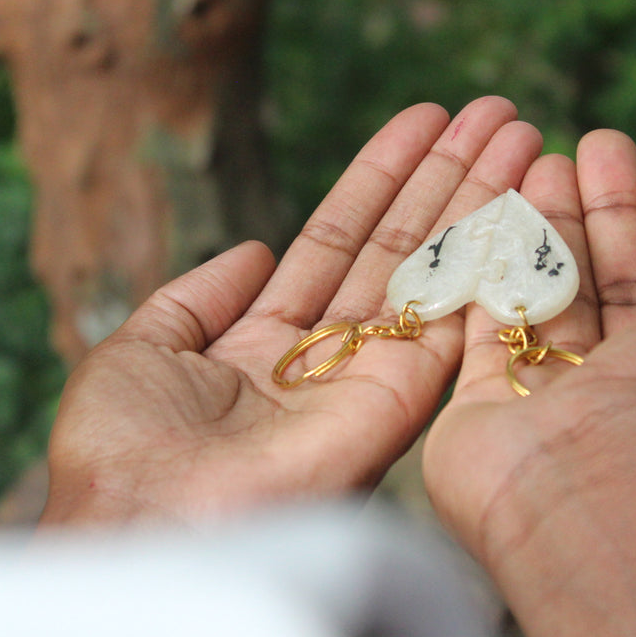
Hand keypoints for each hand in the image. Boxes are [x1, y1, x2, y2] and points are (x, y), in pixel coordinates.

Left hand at [40, 98, 542, 526]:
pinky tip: (515, 197)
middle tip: (495, 110)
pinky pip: (452, 319)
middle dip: (445, 177)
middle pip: (399, 249)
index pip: (338, 245)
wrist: (143, 525)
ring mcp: (370, 382)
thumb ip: (195, 296)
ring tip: (516, 125)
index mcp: (268, 349)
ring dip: (477, 198)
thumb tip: (251, 248)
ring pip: (434, 272)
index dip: (380, 182)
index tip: (423, 122)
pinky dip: (485, 258)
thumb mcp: (139, 352)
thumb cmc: (119, 453)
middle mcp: (330, 362)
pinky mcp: (400, 404)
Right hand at [422, 130, 635, 636]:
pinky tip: (499, 208)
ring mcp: (554, 411)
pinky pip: (486, 325)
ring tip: (546, 156)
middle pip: (620, 290)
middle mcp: (633, 403)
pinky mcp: (481, 415)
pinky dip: (493, 267)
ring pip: (553, 300)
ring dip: (553, 225)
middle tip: (599, 144)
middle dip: (612, 214)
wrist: (610, 485)